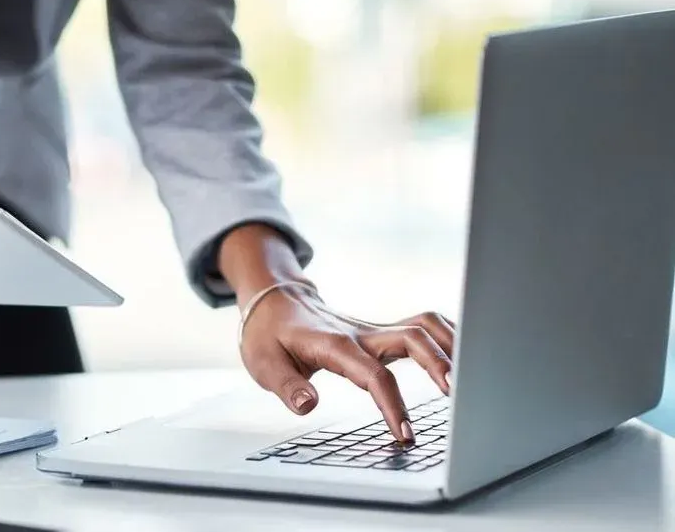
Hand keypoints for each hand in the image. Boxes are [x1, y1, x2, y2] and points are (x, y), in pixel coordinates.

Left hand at [239, 285, 454, 441]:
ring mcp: (374, 330)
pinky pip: (422, 327)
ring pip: (424, 326)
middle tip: (458, 400)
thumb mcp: (263, 363)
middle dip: (439, 365)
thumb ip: (286, 386)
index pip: (373, 374)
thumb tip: (308, 406)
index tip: (405, 434)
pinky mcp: (381, 332)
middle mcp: (361, 333)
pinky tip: (464, 359)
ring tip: (471, 380)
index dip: (392, 404)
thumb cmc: (269, 335)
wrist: (274, 302)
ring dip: (451, 346)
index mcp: (335, 345)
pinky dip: (447, 338)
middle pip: (413, 338)